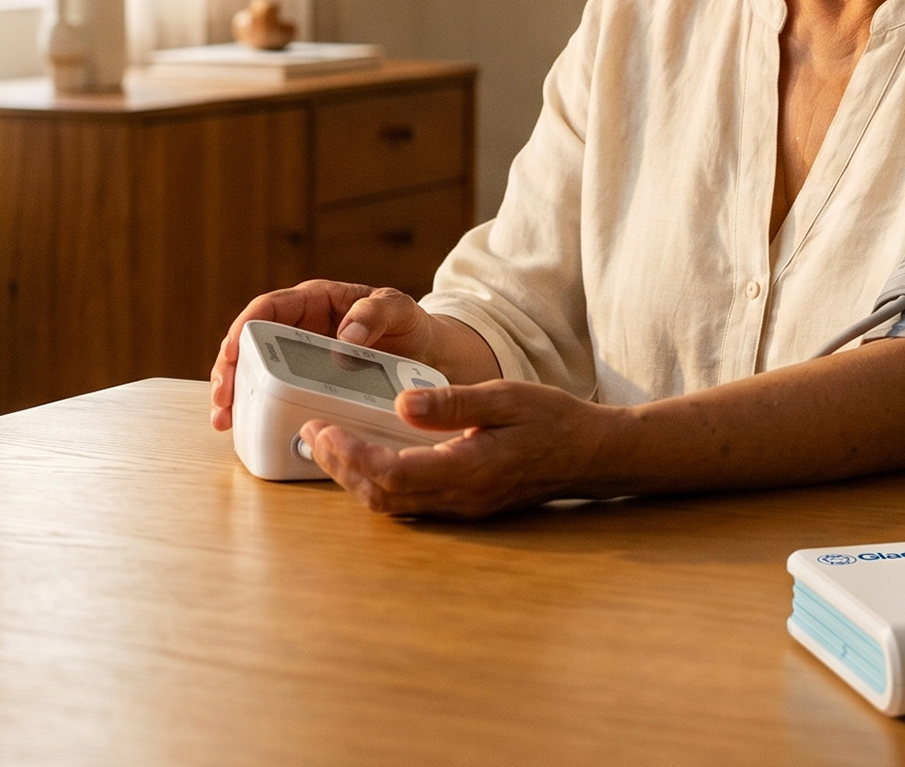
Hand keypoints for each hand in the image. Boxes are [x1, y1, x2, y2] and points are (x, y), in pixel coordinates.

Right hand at [207, 281, 437, 430]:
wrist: (431, 355)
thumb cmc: (411, 325)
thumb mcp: (398, 310)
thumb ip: (374, 314)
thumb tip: (344, 337)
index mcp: (315, 302)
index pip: (267, 309)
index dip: (243, 329)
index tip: (233, 354)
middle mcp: (300, 329)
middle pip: (250, 344)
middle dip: (230, 370)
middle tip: (222, 400)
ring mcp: (302, 359)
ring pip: (257, 373)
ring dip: (237, 394)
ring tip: (225, 421)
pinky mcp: (308, 385)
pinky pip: (277, 394)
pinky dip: (261, 409)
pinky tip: (251, 428)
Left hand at [300, 380, 621, 518]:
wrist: (593, 455)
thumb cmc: (555, 421)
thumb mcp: (506, 397)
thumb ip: (452, 403)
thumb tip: (400, 405)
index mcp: (468, 470)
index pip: (390, 474)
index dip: (348, 456)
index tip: (321, 428)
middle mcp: (459, 497)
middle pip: (381, 497)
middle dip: (339, 468)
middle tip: (311, 434)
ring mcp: (461, 506)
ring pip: (392, 505)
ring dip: (355, 478)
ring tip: (328, 444)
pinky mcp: (464, 503)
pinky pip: (409, 502)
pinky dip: (378, 481)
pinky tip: (368, 456)